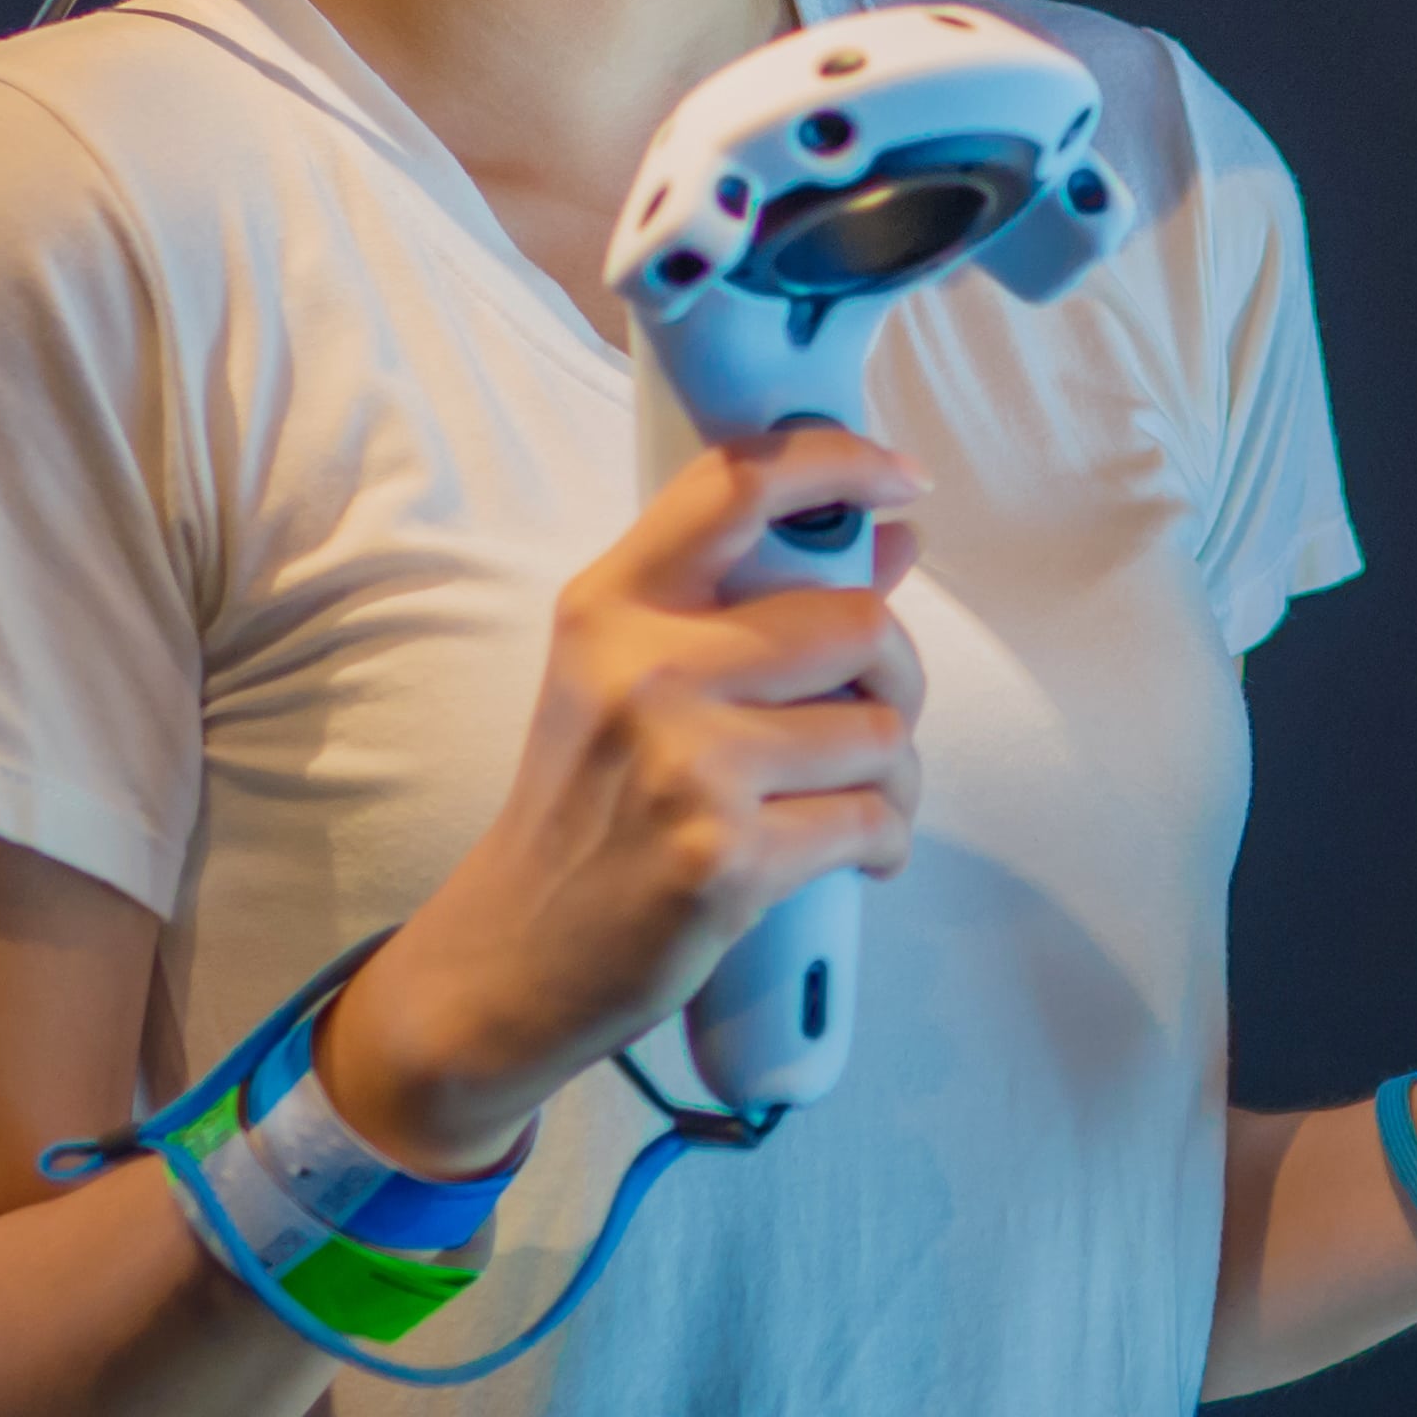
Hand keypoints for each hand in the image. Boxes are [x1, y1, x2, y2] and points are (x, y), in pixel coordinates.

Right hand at [317, 424, 928, 1176]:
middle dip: (897, 676)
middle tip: (877, 716)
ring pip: (878, 731)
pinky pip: (870, 820)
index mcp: (614, 605)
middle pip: (855, 620)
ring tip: (856, 803)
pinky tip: (854, 855)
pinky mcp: (723, 855)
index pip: (737, 484)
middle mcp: (644, 668)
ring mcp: (684, 764)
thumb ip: (759, 603)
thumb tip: (895, 537)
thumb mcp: (635, 680)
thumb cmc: (587, 807)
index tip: (904, 482)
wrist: (512, 953)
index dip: (840, 463)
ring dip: (894, 775)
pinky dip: (884, 842)